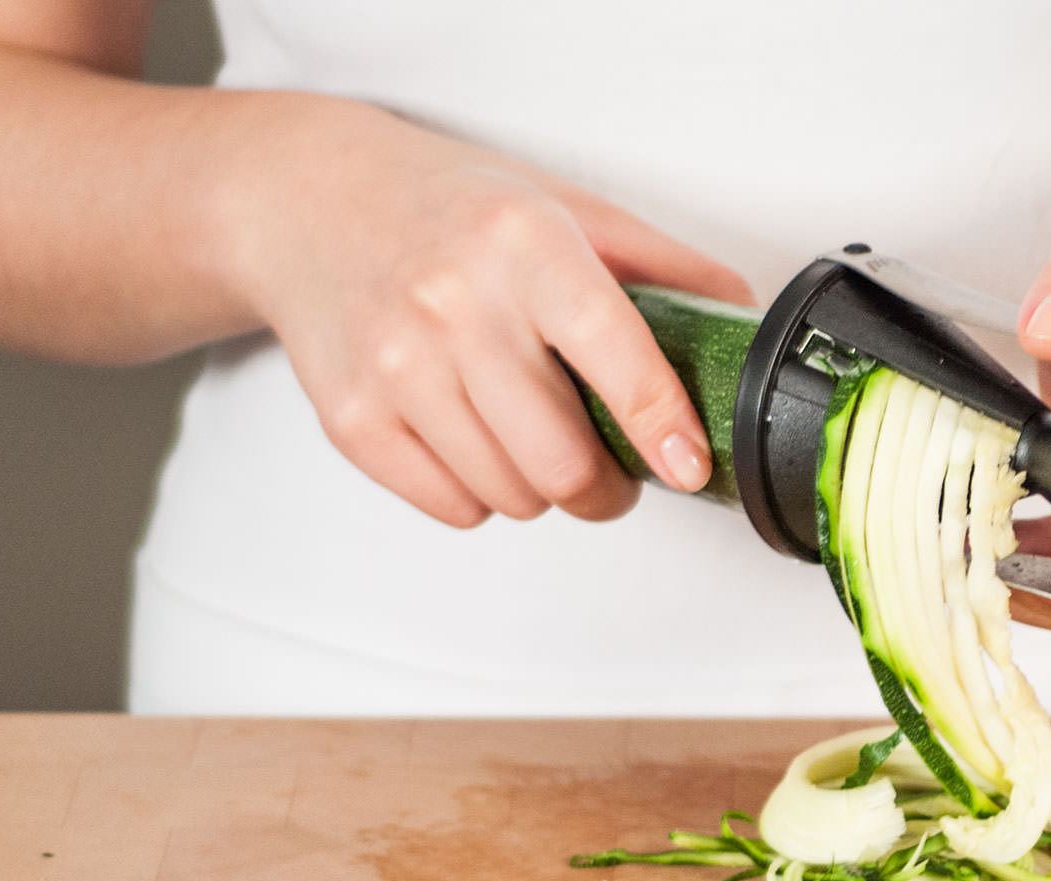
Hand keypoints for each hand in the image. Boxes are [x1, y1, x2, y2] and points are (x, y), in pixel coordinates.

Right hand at [228, 99, 752, 528]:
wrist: (304, 202)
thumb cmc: (446, 206)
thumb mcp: (563, 208)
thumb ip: (661, 267)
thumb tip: (745, 324)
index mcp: (523, 244)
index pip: (612, 353)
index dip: (661, 425)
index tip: (689, 466)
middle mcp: (455, 304)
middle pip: (562, 461)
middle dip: (607, 488)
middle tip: (615, 473)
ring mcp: (396, 366)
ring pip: (512, 497)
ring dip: (544, 493)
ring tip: (536, 443)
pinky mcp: (352, 418)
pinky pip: (454, 508)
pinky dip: (482, 496)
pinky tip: (477, 443)